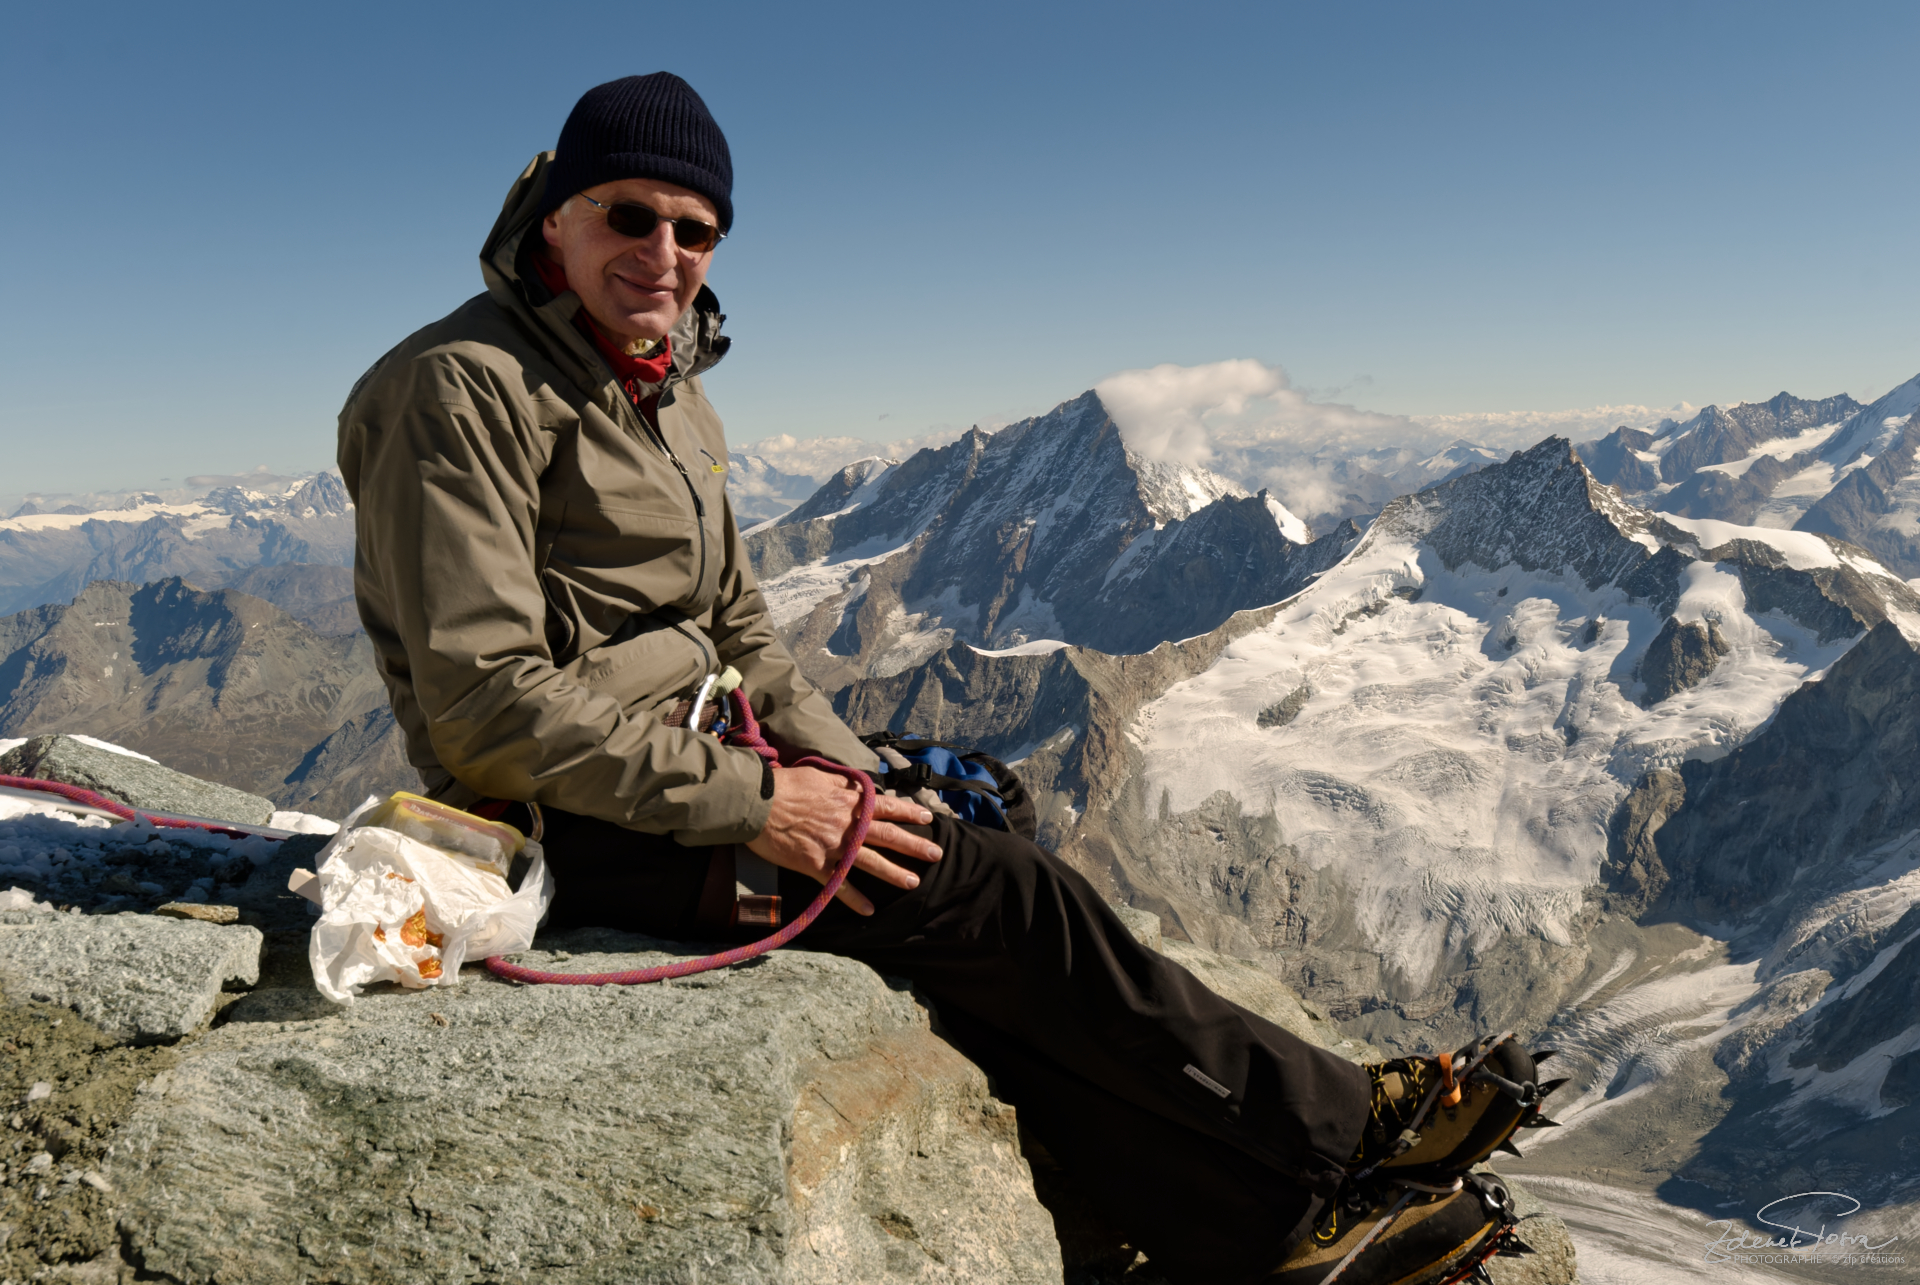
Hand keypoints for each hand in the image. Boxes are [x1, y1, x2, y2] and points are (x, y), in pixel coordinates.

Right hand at [745, 766, 941, 914]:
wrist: (758, 803)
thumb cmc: (786, 785)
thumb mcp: (821, 776)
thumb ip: (845, 785)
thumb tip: (862, 788)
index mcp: (850, 801)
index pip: (887, 806)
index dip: (908, 813)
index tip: (927, 819)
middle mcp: (847, 824)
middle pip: (888, 835)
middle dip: (914, 845)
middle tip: (936, 854)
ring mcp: (833, 846)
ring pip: (871, 862)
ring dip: (894, 873)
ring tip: (913, 882)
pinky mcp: (816, 865)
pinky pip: (840, 885)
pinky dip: (855, 899)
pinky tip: (870, 910)